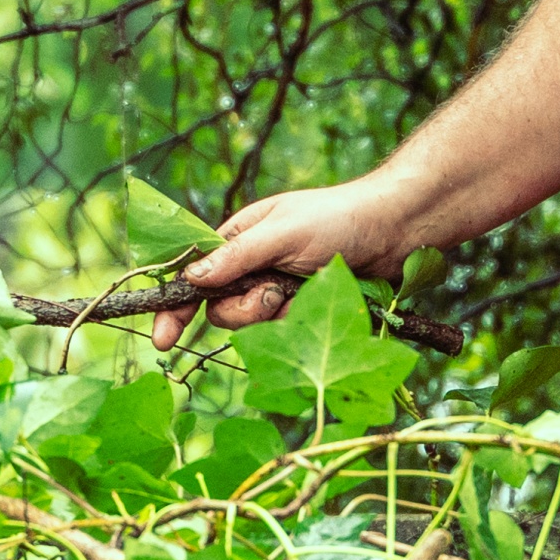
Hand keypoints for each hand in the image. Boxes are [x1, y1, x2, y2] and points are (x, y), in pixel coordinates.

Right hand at [156, 176, 416, 345]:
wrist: (395, 233)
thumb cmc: (338, 220)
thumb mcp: (282, 233)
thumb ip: (236, 257)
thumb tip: (192, 279)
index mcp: (238, 238)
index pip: (194, 276)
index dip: (175, 307)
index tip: (164, 339)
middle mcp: (252, 266)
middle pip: (221, 309)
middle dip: (245, 309)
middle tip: (274, 295)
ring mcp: (276, 290)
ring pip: (252, 325)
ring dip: (275, 314)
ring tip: (301, 292)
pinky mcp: (301, 310)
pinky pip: (283, 331)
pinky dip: (298, 321)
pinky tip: (315, 302)